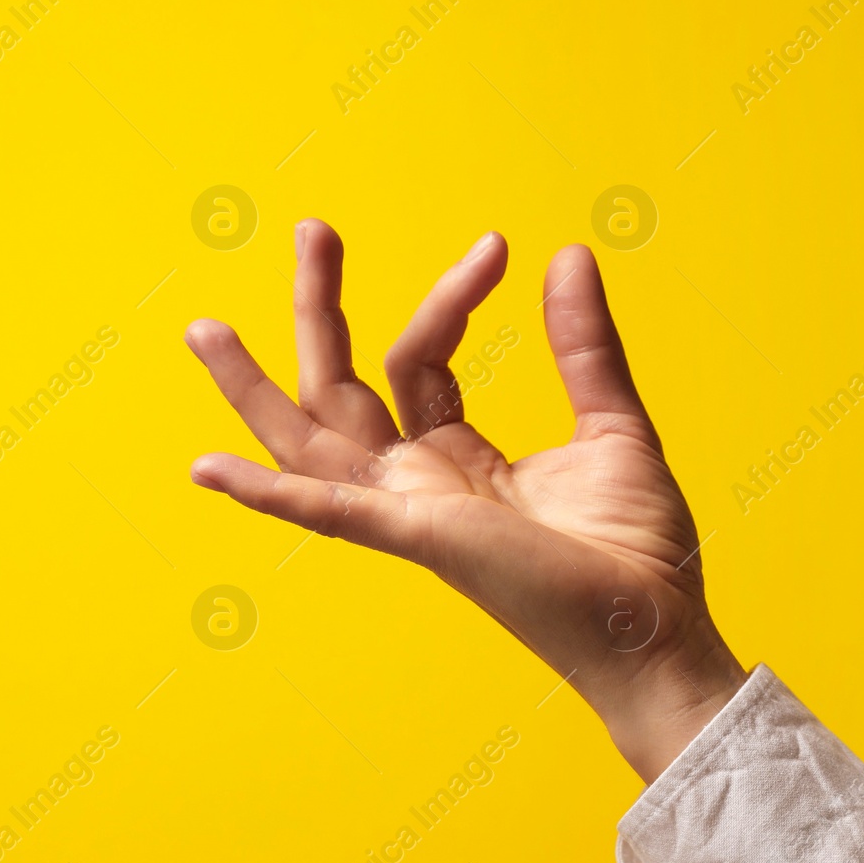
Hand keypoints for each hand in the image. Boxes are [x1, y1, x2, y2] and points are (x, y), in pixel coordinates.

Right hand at [186, 219, 746, 781]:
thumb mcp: (613, 425)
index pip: (422, 357)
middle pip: (342, 387)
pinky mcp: (421, 539)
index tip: (498, 248)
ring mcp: (411, 512)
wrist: (659, 633)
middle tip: (311, 229)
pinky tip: (208, 468)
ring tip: (203, 330)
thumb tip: (567, 253)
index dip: (449, 296)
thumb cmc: (636, 552)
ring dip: (252, 390)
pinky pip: (328, 512)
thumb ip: (583, 345)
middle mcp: (420, 484)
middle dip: (320, 310)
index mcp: (458, 459)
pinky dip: (268, 493)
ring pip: (309, 443)